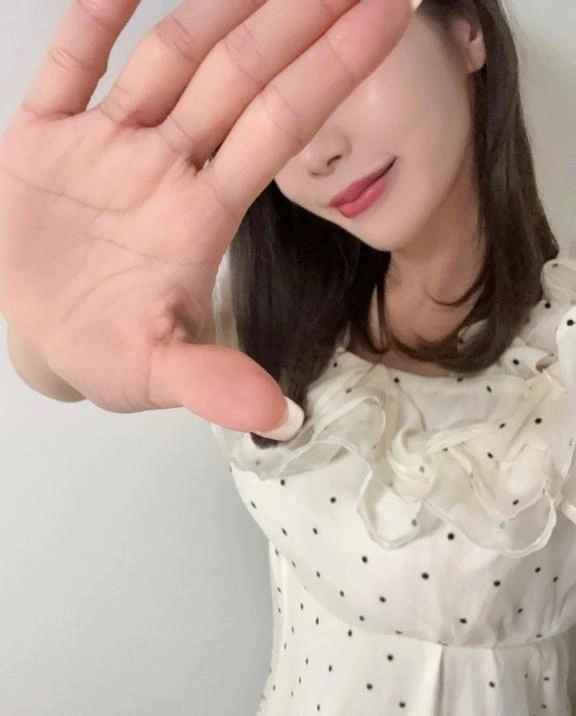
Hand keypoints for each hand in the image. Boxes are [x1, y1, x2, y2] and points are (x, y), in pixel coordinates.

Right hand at [0, 0, 414, 430]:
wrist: (40, 336)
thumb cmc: (106, 351)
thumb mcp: (156, 372)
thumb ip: (213, 383)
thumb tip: (281, 418)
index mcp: (201, 216)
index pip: (280, 132)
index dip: (333, 74)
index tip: (388, 14)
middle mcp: (165, 168)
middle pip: (238, 80)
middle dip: (292, 20)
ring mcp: (105, 146)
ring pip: (166, 59)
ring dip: (214, 7)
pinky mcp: (42, 138)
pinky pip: (71, 64)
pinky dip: (92, 20)